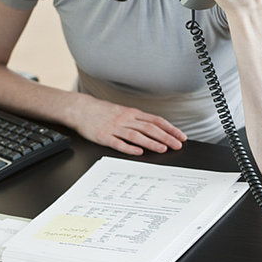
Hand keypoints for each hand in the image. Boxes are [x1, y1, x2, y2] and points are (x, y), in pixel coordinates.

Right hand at [69, 93, 186, 154]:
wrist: (80, 109)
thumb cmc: (102, 111)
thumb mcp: (123, 111)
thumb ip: (137, 120)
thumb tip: (155, 128)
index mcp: (132, 113)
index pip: (156, 120)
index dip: (170, 128)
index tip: (181, 136)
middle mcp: (125, 119)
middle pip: (149, 128)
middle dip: (166, 137)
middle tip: (177, 145)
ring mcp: (115, 128)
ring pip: (136, 135)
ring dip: (151, 142)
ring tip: (163, 149)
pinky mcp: (103, 136)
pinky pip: (118, 143)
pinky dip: (129, 148)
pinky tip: (138, 152)